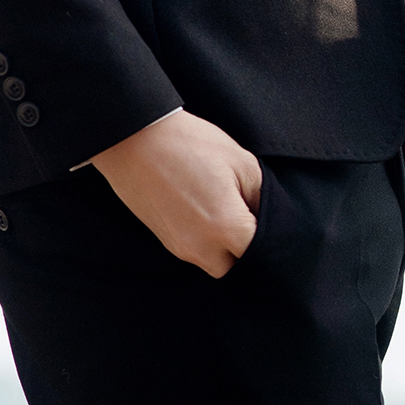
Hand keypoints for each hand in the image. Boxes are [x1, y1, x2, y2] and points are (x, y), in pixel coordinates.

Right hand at [89, 110, 261, 278]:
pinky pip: (193, 252)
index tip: (269, 220)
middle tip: (246, 216)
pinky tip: (201, 210)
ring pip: (213, 263)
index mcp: (226, 227)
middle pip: (236, 265)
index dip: (271, 238)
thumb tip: (271, 216)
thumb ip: (263, 196)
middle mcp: (201, 247)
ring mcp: (179, 247)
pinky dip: (203, 241)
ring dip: (222, 247)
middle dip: (244, 247)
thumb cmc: (189, 144)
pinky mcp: (163, 241)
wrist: (133, 139)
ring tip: (220, 210)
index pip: (262, 253)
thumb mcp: (240, 162)